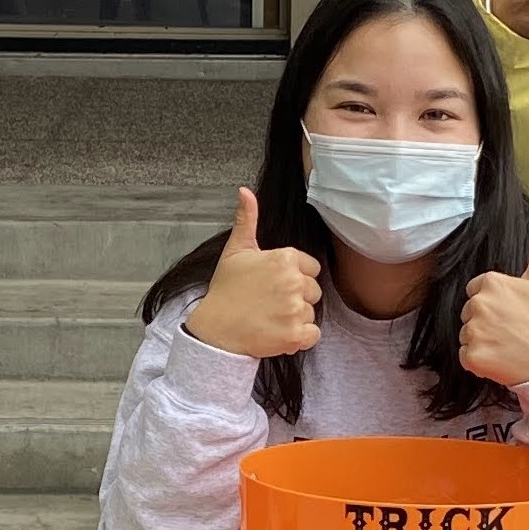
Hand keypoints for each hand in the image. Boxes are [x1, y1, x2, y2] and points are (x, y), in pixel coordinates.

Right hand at [184, 189, 321, 358]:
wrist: (215, 330)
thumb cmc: (225, 291)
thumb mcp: (235, 251)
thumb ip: (247, 220)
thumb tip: (245, 191)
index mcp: (284, 258)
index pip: (311, 268)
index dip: (295, 277)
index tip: (274, 285)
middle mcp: (293, 281)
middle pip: (313, 291)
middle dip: (296, 299)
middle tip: (270, 304)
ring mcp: (295, 309)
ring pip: (311, 313)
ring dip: (296, 319)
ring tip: (270, 319)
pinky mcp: (296, 335)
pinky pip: (313, 335)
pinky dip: (300, 338)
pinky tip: (279, 334)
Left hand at [460, 219, 528, 387]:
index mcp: (492, 282)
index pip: (476, 290)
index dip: (494, 303)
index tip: (512, 313)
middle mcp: (479, 304)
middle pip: (469, 313)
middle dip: (485, 322)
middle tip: (512, 330)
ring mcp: (474, 331)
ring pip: (466, 334)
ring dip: (482, 342)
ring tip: (507, 345)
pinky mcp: (472, 356)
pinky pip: (466, 356)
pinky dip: (479, 361)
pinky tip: (500, 359)